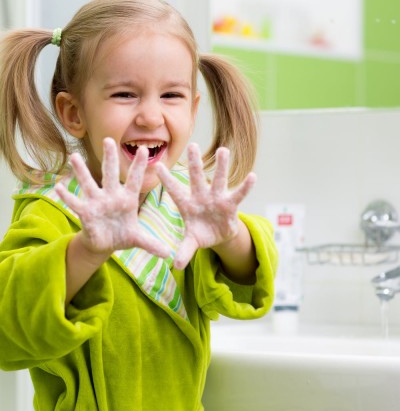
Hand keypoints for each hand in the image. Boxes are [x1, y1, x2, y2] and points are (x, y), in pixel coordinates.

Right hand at [55, 137, 169, 258]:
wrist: (105, 244)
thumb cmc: (122, 236)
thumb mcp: (137, 239)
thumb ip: (150, 244)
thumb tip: (167, 255)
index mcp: (127, 199)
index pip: (134, 180)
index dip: (138, 166)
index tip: (143, 150)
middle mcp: (111, 196)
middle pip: (110, 174)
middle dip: (109, 158)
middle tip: (108, 140)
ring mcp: (97, 203)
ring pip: (88, 184)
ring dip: (81, 171)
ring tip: (74, 157)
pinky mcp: (85, 213)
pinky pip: (75, 203)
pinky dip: (67, 196)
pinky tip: (59, 186)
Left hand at [155, 143, 255, 269]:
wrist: (217, 235)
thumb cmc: (200, 233)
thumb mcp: (191, 242)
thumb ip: (184, 251)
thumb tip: (175, 266)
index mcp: (187, 205)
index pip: (174, 191)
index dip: (166, 180)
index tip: (157, 166)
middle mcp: (201, 197)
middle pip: (197, 178)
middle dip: (194, 163)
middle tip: (192, 144)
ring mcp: (216, 199)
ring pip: (219, 180)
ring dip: (222, 166)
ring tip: (223, 150)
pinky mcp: (231, 205)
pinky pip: (238, 194)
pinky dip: (245, 187)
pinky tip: (253, 176)